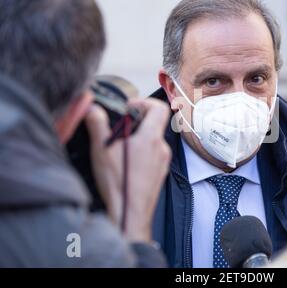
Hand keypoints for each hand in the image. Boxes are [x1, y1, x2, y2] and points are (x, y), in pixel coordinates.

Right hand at [85, 98, 170, 242]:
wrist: (130, 215)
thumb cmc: (119, 183)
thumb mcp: (102, 149)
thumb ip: (97, 123)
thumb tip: (91, 107)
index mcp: (151, 138)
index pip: (160, 108)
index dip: (143, 102)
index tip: (128, 109)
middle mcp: (162, 148)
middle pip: (154, 123)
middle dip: (136, 122)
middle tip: (118, 129)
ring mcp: (163, 162)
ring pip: (153, 140)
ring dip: (138, 139)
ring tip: (119, 149)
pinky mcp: (160, 173)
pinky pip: (153, 155)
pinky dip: (141, 153)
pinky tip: (126, 164)